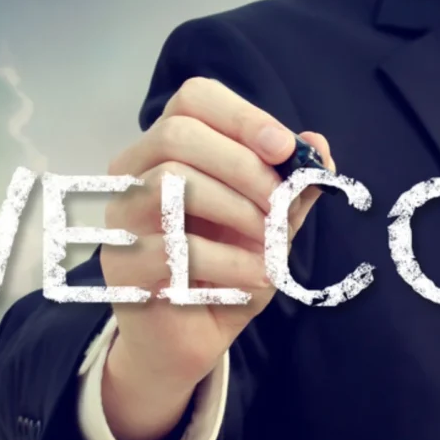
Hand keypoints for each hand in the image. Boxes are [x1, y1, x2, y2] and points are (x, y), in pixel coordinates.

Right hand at [99, 77, 332, 439]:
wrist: (190, 341)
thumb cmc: (226, 272)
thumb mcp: (271, 226)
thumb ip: (291, 188)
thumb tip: (320, 145)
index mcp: (168, 149)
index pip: (192, 99)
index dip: (242, 116)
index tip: (284, 148)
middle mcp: (133, 173)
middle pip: (177, 133)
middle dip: (244, 166)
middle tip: (279, 204)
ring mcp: (120, 218)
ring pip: (170, 181)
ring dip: (236, 211)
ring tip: (269, 244)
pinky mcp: (120, 264)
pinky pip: (173, 247)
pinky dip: (229, 261)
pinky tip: (255, 276)